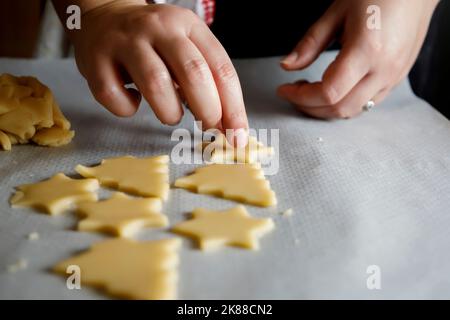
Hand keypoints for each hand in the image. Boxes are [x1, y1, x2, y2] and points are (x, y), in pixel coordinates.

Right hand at [70, 1, 247, 144]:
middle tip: (208, 126)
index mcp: (188, 26)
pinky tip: (133, 103)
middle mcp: (158, 29)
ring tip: (170, 114)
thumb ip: (207, 83)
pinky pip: (114, 96)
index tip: (237, 135)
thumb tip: (226, 126)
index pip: (221, 68)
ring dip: (169, 112)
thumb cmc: (153, 42)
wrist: (103, 15)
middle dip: (207, 109)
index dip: (234, 107)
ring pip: (155, 83)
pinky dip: (127, 109)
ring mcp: (125, 42)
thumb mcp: (186, 48)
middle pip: (192, 73)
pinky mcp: (95, 59)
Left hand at [278, 0, 438, 118]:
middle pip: (340, 108)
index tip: (284, 90)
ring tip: (309, 92)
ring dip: (326, 109)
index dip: (300, 97)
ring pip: (354, 111)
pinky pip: (366, 103)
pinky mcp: (397, 79)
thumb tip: (287, 66)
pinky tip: (332, 89)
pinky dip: (343, 103)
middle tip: (293, 93)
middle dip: (309, 107)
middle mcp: (384, 69)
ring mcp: (394, 77)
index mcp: (368, 50)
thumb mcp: (337, 12)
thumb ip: (310, 43)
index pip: (328, 92)